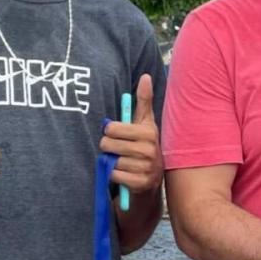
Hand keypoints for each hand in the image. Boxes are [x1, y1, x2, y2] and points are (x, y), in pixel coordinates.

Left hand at [102, 74, 161, 195]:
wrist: (153, 178)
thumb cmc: (144, 144)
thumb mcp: (145, 123)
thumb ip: (143, 100)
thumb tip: (145, 76)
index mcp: (149, 132)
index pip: (113, 128)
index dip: (109, 131)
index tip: (114, 133)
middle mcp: (150, 149)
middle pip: (109, 145)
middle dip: (107, 147)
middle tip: (113, 148)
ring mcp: (147, 168)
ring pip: (112, 161)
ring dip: (111, 162)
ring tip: (120, 160)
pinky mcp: (141, 183)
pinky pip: (115, 176)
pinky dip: (114, 175)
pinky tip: (121, 172)